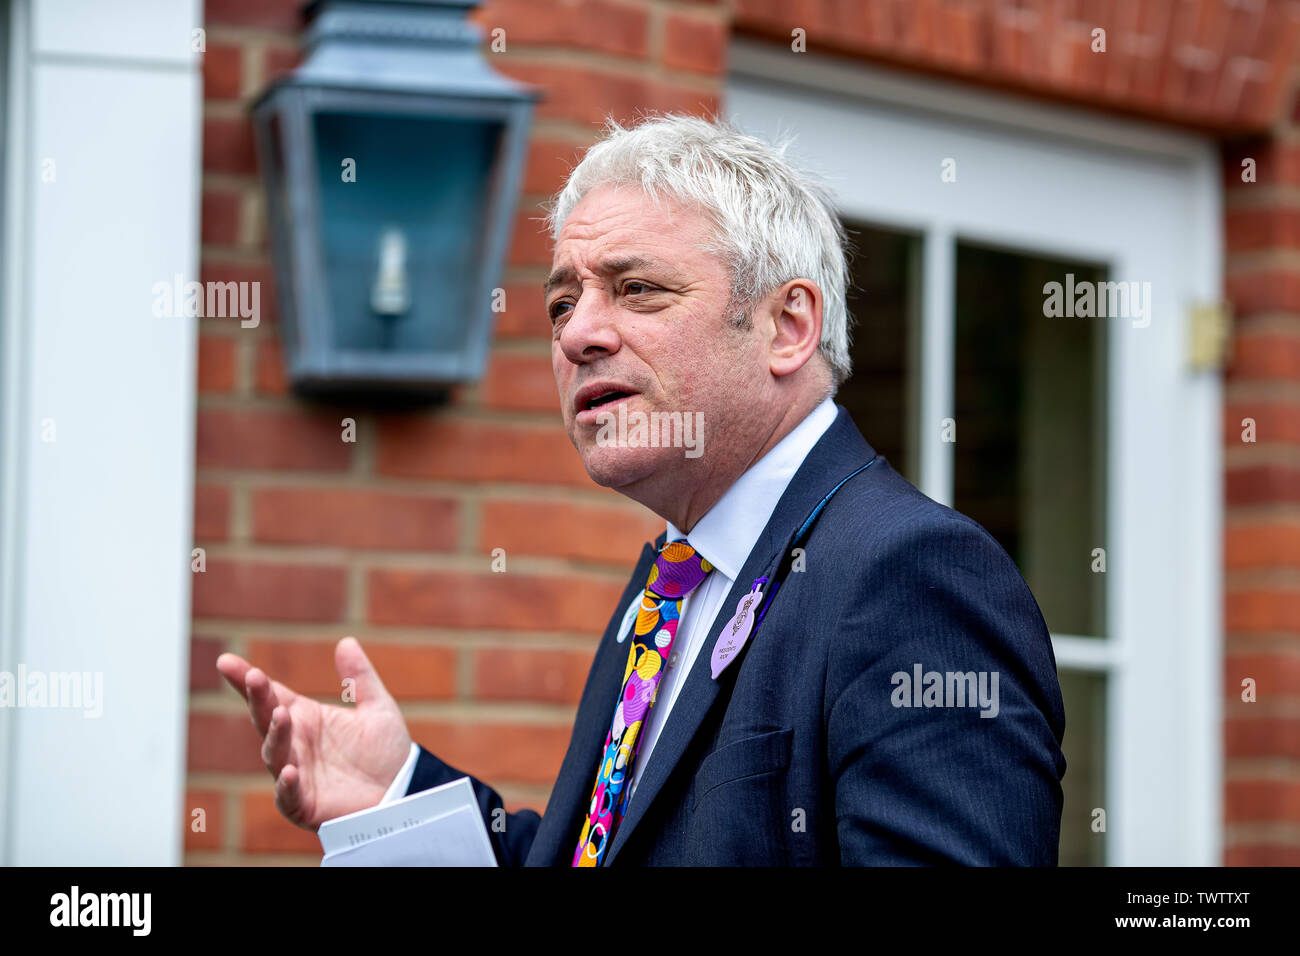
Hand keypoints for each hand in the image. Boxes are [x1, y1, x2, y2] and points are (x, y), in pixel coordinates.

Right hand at [216, 637, 411, 830]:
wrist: (402, 792)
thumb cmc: (385, 752)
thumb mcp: (377, 708)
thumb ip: (360, 677)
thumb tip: (346, 641)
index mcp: (306, 719)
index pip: (271, 696)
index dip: (248, 681)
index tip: (226, 661)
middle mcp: (295, 745)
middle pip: (267, 719)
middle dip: (259, 699)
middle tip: (254, 677)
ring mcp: (296, 775)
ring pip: (275, 754)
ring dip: (276, 734)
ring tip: (281, 714)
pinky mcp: (304, 805)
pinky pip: (289, 796)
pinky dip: (286, 785)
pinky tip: (290, 771)